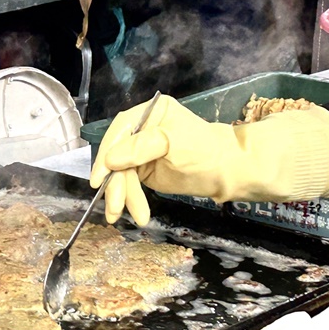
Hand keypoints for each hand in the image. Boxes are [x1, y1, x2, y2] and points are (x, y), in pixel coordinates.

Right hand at [88, 95, 328, 224]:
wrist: (228, 172)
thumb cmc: (205, 151)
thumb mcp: (173, 143)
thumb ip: (141, 147)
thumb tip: (110, 159)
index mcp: (150, 112)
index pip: (121, 131)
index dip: (107, 154)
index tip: (100, 178)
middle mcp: (141, 129)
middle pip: (117, 155)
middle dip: (116, 183)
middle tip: (115, 207)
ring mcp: (140, 151)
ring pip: (121, 174)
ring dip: (122, 196)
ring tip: (127, 217)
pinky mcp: (143, 170)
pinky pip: (129, 184)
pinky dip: (131, 200)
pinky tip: (137, 214)